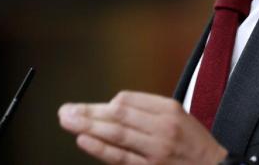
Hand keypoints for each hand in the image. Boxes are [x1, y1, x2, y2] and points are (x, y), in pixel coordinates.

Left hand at [58, 90, 227, 163]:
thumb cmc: (193, 142)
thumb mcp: (177, 114)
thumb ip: (148, 108)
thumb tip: (114, 105)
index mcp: (167, 109)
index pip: (127, 101)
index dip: (103, 104)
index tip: (85, 108)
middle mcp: (161, 128)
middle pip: (117, 115)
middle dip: (88, 112)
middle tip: (66, 111)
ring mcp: (155, 151)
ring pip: (116, 134)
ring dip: (88, 127)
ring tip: (68, 121)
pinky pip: (121, 158)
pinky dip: (101, 149)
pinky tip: (84, 141)